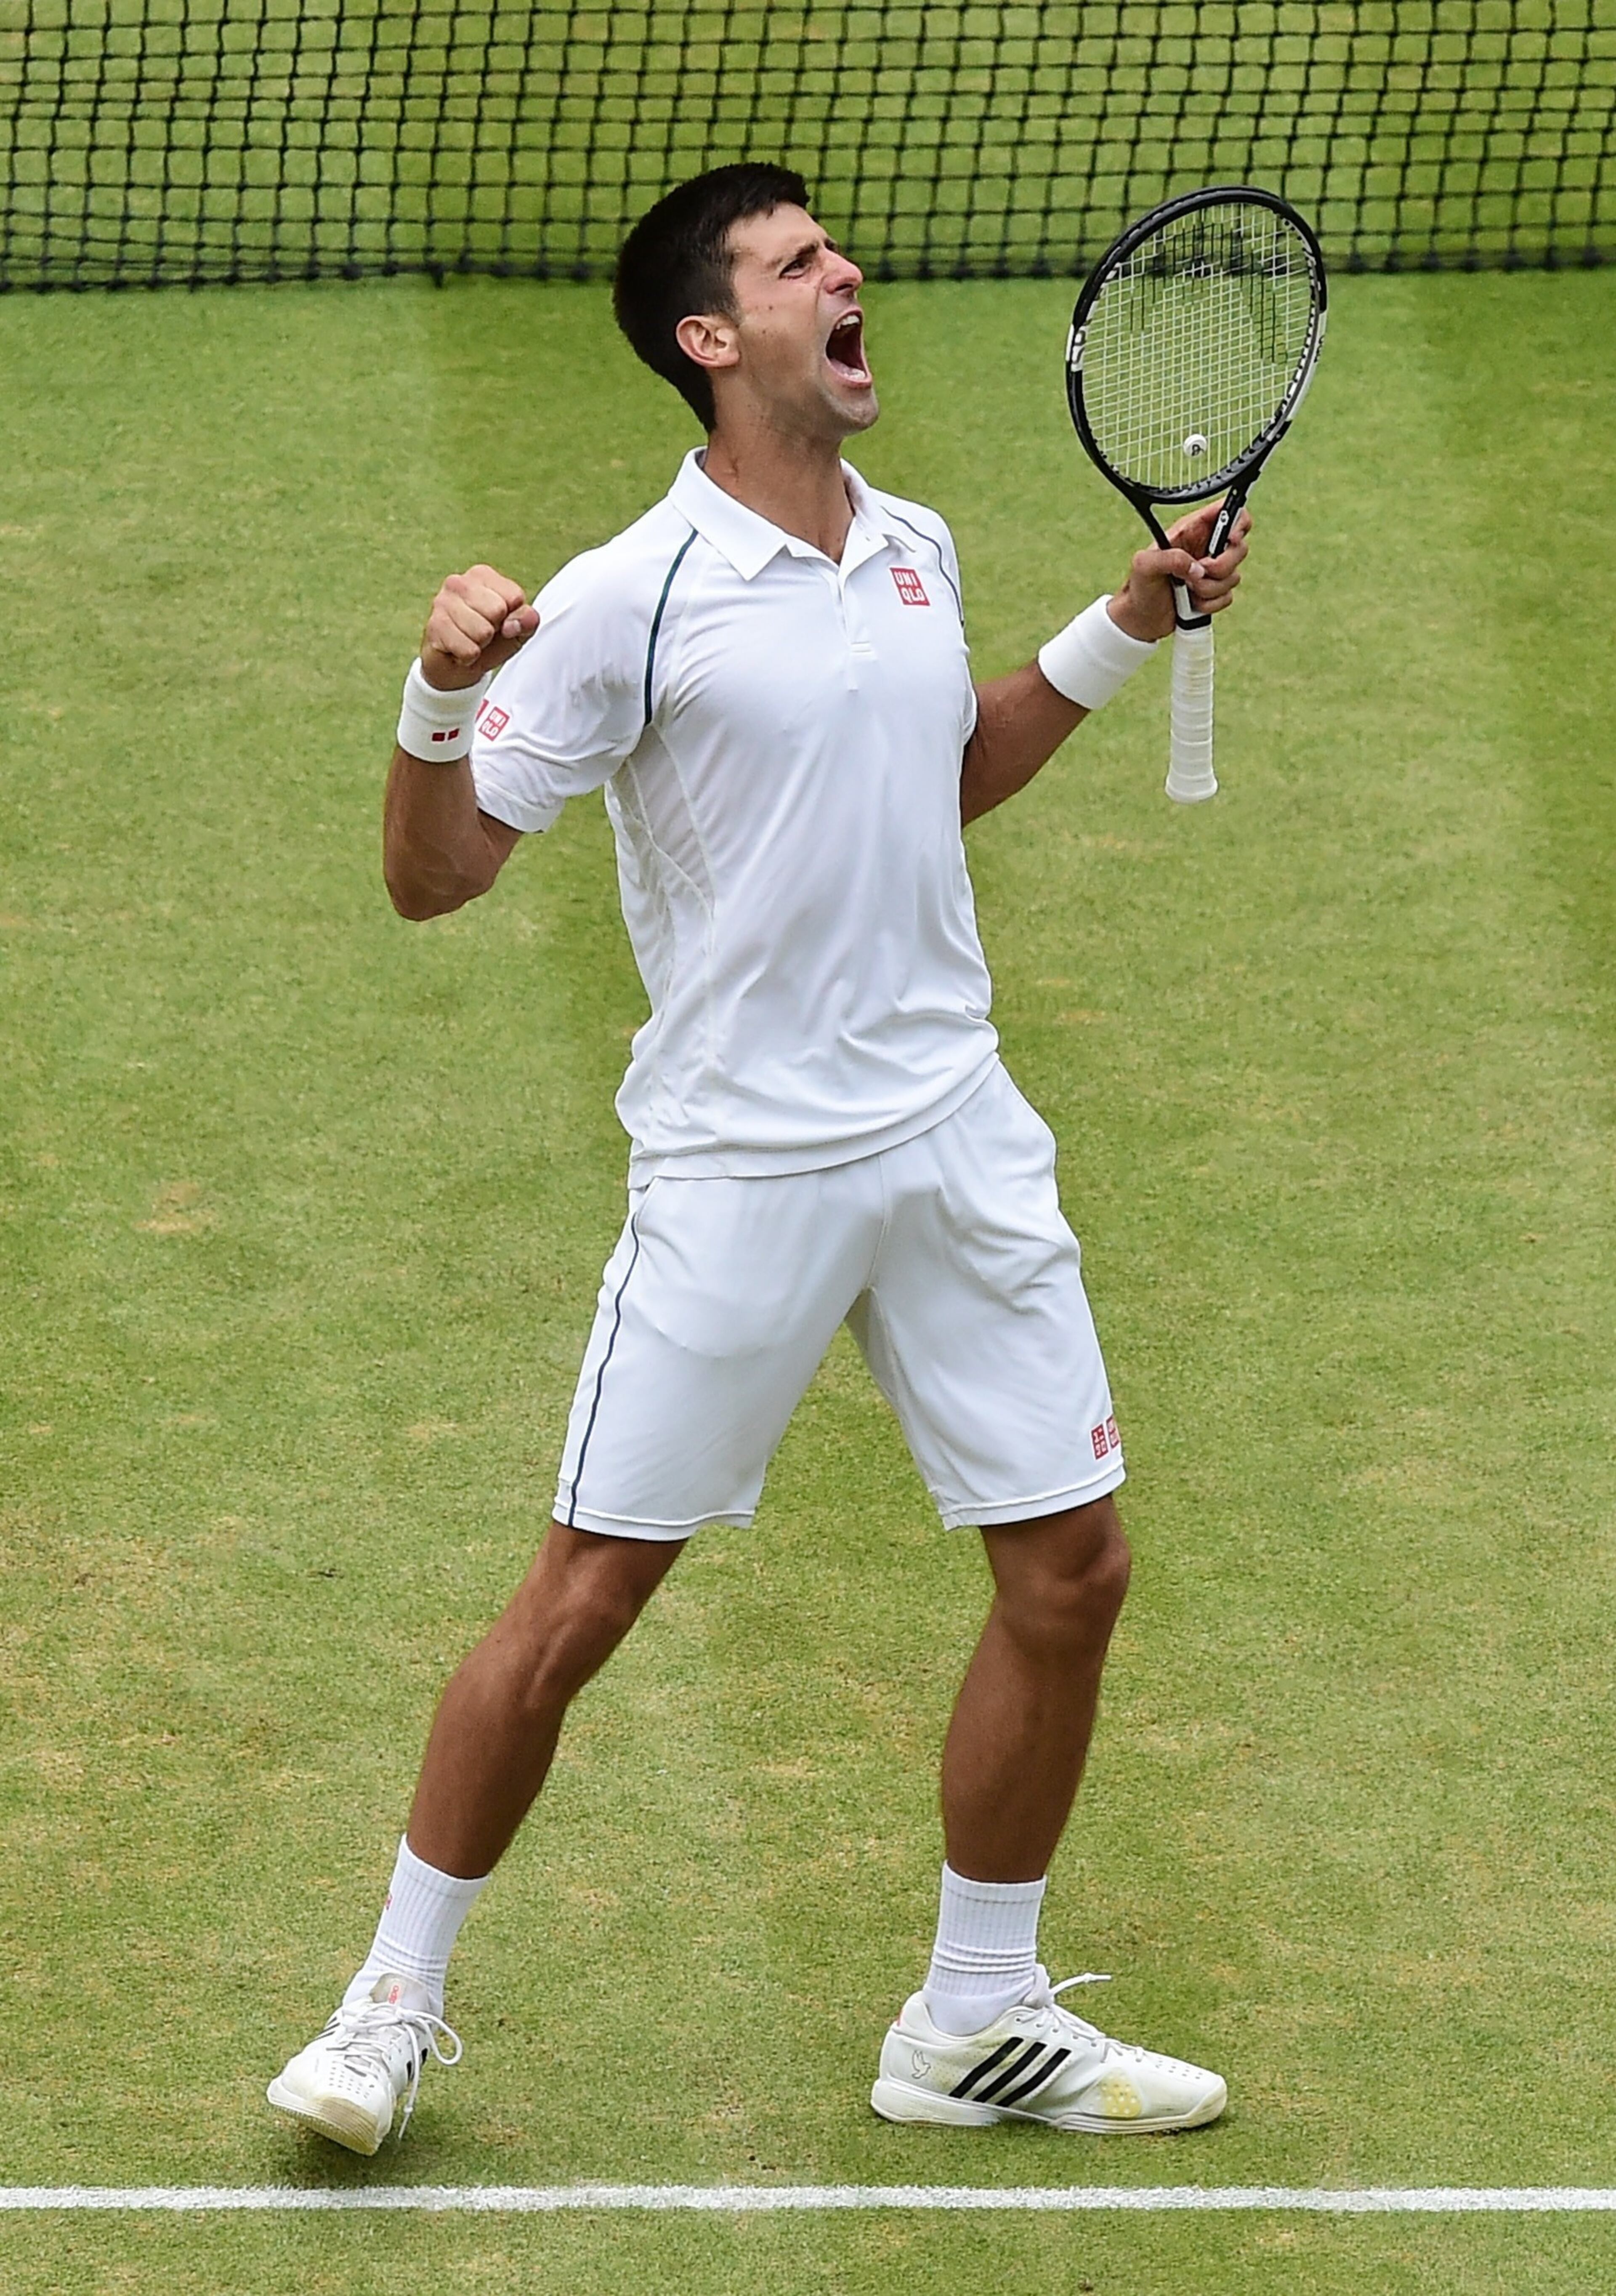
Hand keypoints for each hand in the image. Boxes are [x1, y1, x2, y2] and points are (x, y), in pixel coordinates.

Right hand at [420, 564, 539, 690]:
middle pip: (497, 611)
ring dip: (480, 645)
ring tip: (470, 640)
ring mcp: (443, 602)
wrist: (456, 664)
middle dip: (494, 630)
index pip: (514, 597)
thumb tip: (521, 621)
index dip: (513, 617)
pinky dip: (468, 657)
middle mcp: (459, 582)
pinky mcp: (434, 625)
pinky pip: (468, 650)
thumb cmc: (489, 640)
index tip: (500, 622)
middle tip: (483, 633)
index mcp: (482, 575)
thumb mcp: (517, 629)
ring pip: (482, 632)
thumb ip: (528, 619)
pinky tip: (459, 648)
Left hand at [1106, 500, 1251, 642]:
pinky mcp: (1216, 592)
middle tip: (1198, 572)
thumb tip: (1198, 569)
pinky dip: (1209, 604)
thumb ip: (1171, 558)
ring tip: (1187, 590)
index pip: (1229, 512)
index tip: (1231, 539)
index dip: (1238, 522)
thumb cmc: (1140, 586)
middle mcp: (1207, 547)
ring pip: (1234, 576)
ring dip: (1209, 589)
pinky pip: (1227, 597)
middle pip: (1240, 548)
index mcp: (1193, 530)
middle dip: (1221, 566)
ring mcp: (1213, 571)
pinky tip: (1191, 602)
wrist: (1141, 618)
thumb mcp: (1145, 565)